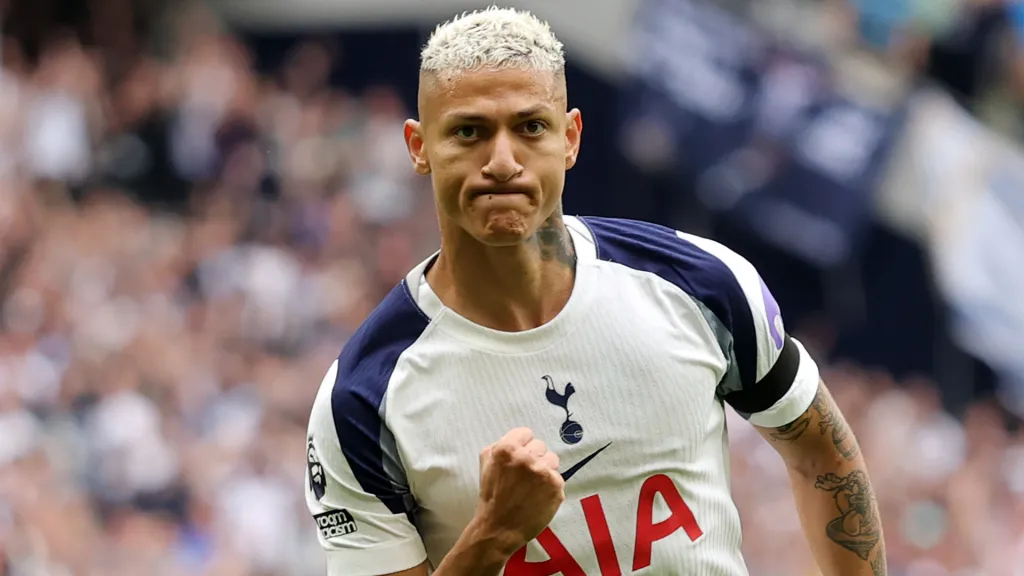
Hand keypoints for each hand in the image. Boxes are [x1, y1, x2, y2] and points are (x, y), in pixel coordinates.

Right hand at [474, 427, 564, 553]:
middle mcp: (526, 458)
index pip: (526, 433)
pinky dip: (550, 486)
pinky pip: (558, 477)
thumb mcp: (486, 464)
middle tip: (524, 475)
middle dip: (533, 457)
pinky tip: (538, 495)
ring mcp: (543, 472)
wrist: (499, 528)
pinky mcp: (556, 487)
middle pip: (540, 445)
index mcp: (507, 449)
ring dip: (545, 469)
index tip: (519, 457)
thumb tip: (517, 439)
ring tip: (532, 485)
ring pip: (552, 459)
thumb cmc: (491, 496)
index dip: (522, 445)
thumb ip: (499, 446)